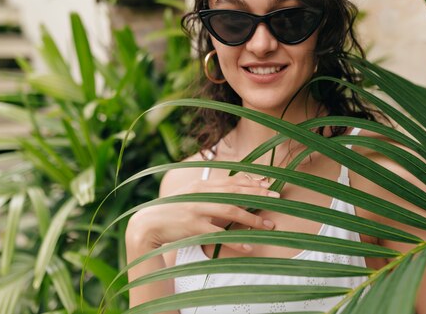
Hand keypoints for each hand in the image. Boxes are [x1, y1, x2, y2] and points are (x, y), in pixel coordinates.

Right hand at [126, 176, 278, 253]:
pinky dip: (235, 240)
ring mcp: (196, 210)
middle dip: (258, 195)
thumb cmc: (173, 210)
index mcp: (202, 185)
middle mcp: (201, 194)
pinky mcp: (192, 227)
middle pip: (235, 193)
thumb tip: (234, 191)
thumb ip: (210, 192)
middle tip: (277, 198)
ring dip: (252, 218)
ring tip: (269, 225)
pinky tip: (249, 245)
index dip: (252, 182)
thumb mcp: (192, 196)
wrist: (147, 223)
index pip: (232, 181)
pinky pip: (218, 234)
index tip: (270, 185)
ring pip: (230, 211)